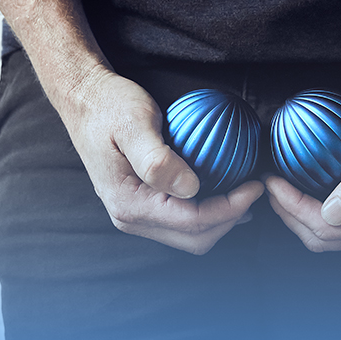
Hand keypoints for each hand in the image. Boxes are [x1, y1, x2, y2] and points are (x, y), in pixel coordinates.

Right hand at [62, 68, 263, 254]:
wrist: (85, 100)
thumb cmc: (109, 106)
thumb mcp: (134, 124)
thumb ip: (158, 160)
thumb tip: (190, 188)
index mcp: (129, 203)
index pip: (192, 222)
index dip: (230, 208)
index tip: (255, 186)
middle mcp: (130, 218)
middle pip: (194, 239)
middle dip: (230, 219)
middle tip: (254, 190)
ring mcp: (134, 216)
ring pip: (190, 236)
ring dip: (221, 219)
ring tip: (243, 193)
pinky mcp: (141, 206)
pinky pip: (182, 222)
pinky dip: (207, 213)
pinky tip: (222, 192)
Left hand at [265, 95, 340, 251]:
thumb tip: (330, 214)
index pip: (326, 227)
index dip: (292, 207)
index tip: (272, 181)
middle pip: (324, 238)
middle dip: (290, 215)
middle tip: (270, 185)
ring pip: (331, 234)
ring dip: (300, 215)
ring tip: (281, 188)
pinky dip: (316, 210)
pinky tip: (306, 189)